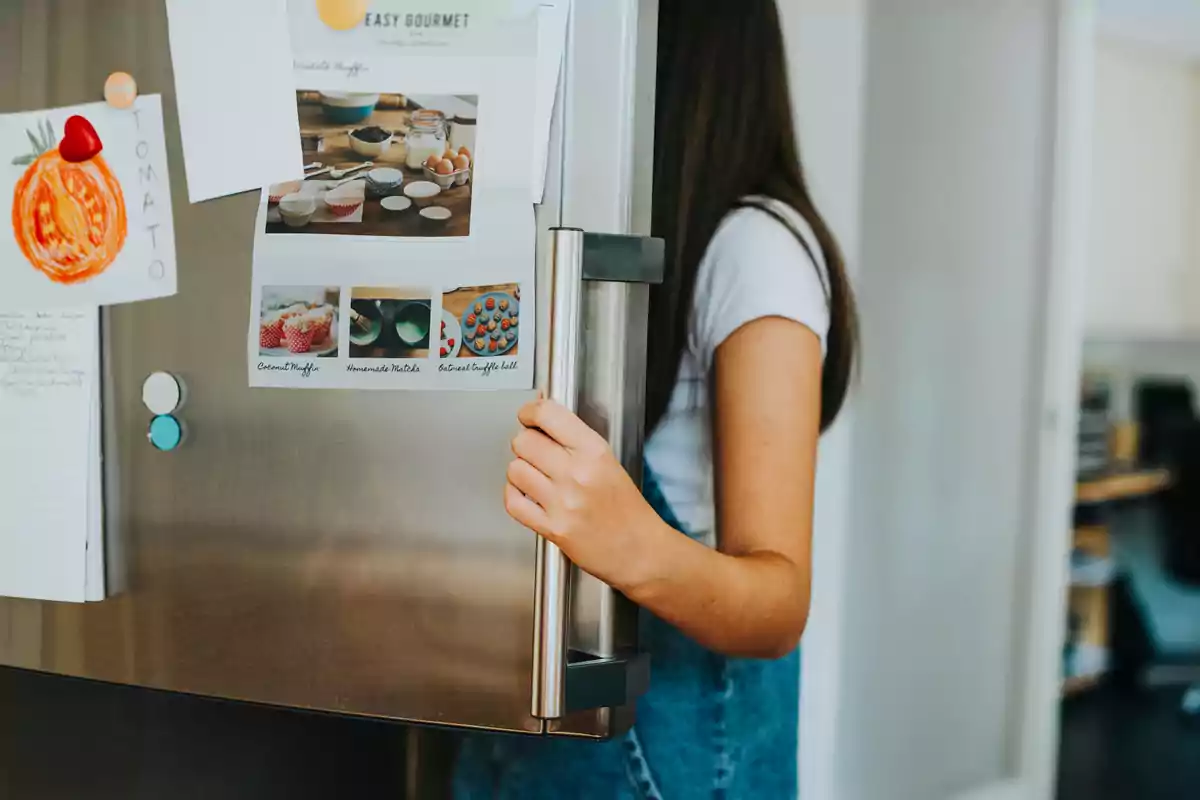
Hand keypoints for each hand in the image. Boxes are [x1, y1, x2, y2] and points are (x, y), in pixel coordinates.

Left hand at [504, 398, 663, 590]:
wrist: (639, 550)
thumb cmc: (626, 508)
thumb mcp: (608, 461)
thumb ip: (574, 437)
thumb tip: (542, 412)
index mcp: (594, 452)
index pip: (548, 415)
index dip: (530, 411)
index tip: (528, 415)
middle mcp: (577, 474)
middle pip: (524, 441)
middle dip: (525, 443)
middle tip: (535, 450)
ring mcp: (563, 503)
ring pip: (515, 469)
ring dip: (520, 470)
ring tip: (535, 476)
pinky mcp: (552, 528)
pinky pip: (513, 502)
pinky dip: (514, 495)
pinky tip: (526, 494)